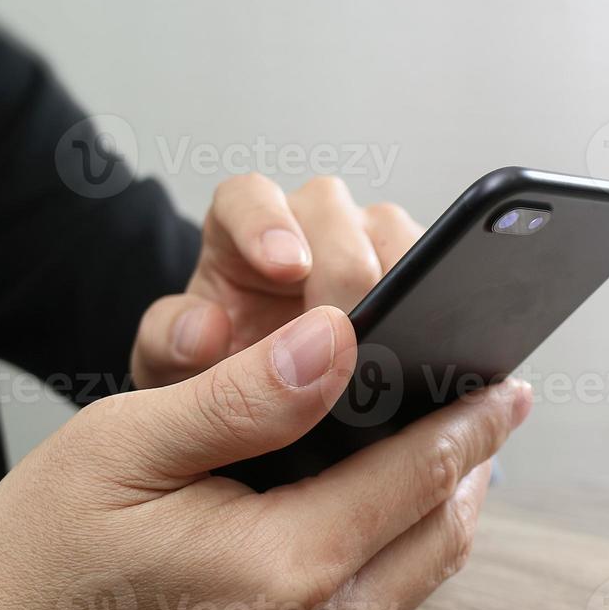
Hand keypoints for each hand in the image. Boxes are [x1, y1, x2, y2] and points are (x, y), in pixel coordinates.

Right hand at [0, 307, 530, 609]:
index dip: (473, 421)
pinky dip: (397, 563)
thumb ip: (244, 396)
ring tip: (441, 456)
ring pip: (421, 582)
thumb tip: (337, 338)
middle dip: (470, 466)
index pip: (422, 475)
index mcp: (287, 570)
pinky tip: (375, 522)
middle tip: (482, 413)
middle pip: (443, 534)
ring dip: (439, 515)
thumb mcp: (121, 452)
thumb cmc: (31, 570)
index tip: (510, 386)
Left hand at [130, 174, 423, 388]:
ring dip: (399, 281)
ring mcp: (369, 249)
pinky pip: (438, 271)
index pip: (250, 199)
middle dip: (343, 271)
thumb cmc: (219, 375)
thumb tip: (204, 331)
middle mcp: (309, 228)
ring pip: (395, 233)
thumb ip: (170, 345)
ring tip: (398, 336)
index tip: (285, 267)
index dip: (268, 225)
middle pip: (334, 215)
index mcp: (241, 231)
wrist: (268, 410)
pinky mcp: (416, 281)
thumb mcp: (174, 368)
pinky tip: (439, 345)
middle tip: (347, 331)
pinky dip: (439, 302)